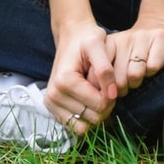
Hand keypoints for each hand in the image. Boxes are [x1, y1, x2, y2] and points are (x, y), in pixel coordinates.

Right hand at [43, 0, 116, 136]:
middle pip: (92, 118)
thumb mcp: (98, 45)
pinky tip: (89, 100)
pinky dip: (85, 117)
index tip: (110, 83)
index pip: (99, 105)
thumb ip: (106, 69)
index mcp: (64, 81)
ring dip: (95, 112)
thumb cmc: (86, 39)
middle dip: (104, 106)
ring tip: (97, 94)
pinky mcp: (53, 109)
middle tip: (105, 88)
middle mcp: (53, 95)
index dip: (111, 97)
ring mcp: (51, 104)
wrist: (71, 36)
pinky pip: (75, 126)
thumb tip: (112, 94)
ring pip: (84, 126)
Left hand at [107, 0, 163, 91]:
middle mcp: (124, 38)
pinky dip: (153, 73)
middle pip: (119, 79)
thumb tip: (101, 98)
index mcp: (109, 43)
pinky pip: (153, 67)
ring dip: (138, 82)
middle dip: (124, 89)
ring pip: (135, 75)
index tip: (111, 94)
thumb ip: (105, 75)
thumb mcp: (115, 58)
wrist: (159, 25)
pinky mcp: (161, 37)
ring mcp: (142, 36)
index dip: (106, 89)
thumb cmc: (133, 52)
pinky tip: (151, 68)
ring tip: (138, 78)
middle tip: (127, 85)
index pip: (101, 74)